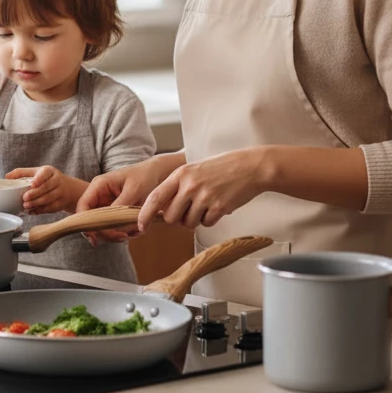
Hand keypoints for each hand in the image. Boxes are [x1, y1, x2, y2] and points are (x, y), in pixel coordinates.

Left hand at [6, 166, 86, 214]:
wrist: (70, 189)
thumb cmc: (48, 179)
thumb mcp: (38, 172)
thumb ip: (22, 173)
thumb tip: (7, 176)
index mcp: (50, 171)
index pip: (45, 174)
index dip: (39, 179)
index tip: (32, 184)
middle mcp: (57, 180)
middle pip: (46, 188)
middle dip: (34, 194)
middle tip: (24, 198)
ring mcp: (61, 192)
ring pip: (48, 199)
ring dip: (36, 203)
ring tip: (26, 206)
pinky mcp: (61, 203)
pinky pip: (51, 208)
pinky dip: (40, 210)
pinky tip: (32, 211)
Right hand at [75, 153, 182, 243]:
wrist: (156, 175)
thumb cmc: (144, 176)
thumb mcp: (133, 189)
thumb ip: (120, 205)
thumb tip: (110, 224)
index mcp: (99, 186)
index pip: (83, 207)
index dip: (85, 223)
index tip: (96, 237)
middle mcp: (99, 197)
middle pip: (91, 221)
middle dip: (105, 232)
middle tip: (123, 236)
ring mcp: (106, 206)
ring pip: (102, 227)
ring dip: (116, 235)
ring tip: (133, 233)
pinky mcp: (115, 214)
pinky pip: (114, 228)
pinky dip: (123, 233)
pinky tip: (136, 231)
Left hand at [141, 147, 267, 231]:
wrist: (250, 166)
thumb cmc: (221, 168)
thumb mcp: (194, 170)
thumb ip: (177, 186)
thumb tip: (162, 209)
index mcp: (180, 174)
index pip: (155, 197)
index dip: (145, 214)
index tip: (140, 226)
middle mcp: (189, 185)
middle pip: (170, 217)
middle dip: (176, 220)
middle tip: (188, 212)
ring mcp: (204, 196)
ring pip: (188, 223)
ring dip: (195, 220)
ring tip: (206, 205)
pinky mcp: (218, 207)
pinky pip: (206, 224)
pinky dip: (211, 220)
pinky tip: (218, 206)